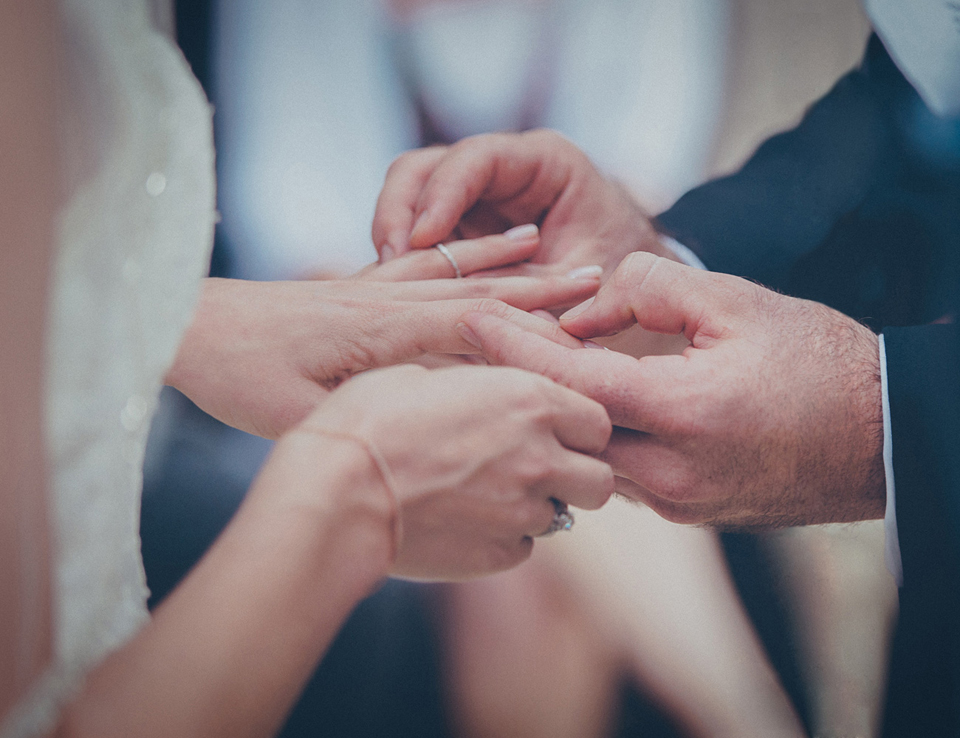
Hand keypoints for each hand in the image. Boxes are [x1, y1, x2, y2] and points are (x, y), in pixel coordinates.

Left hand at [166, 242, 597, 438]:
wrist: (189, 327)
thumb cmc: (237, 375)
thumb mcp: (296, 416)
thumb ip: (365, 416)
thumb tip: (433, 426)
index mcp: (380, 329)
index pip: (472, 320)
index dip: (530, 323)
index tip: (582, 321)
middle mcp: (386, 299)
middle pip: (478, 286)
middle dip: (539, 285)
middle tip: (595, 279)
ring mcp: (373, 288)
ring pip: (455, 269)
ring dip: (506, 262)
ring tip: (553, 251)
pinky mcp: (358, 289)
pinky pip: (423, 265)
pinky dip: (461, 254)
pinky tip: (478, 249)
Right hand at [300, 364, 613, 579]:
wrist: (337, 490)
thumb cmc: (370, 418)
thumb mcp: (429, 375)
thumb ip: (483, 386)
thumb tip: (493, 393)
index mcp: (531, 399)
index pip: (598, 421)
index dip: (578, 428)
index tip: (554, 430)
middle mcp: (541, 456)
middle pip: (600, 479)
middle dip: (576, 475)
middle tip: (537, 468)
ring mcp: (524, 511)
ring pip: (562, 515)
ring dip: (536, 506)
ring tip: (487, 494)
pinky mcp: (500, 555)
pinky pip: (523, 547)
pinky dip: (504, 537)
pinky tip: (463, 521)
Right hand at [371, 129, 675, 276]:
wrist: (630, 283)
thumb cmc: (618, 274)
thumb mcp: (585, 280)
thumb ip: (535, 287)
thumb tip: (479, 311)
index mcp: (543, 162)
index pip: (475, 159)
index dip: (441, 195)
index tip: (422, 241)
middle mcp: (501, 169)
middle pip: (423, 169)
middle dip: (400, 214)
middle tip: (392, 263)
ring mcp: (473, 197)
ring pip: (408, 199)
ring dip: (394, 238)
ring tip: (388, 284)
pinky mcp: (458, 228)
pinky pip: (416, 235)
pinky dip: (404, 261)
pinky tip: (398, 293)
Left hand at [457, 252, 884, 527]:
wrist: (881, 436)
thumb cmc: (818, 361)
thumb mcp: (735, 301)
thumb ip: (649, 288)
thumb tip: (585, 306)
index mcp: (684, 415)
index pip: (569, 380)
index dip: (512, 344)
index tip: (468, 313)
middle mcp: (671, 474)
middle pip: (563, 425)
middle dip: (518, 380)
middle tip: (480, 338)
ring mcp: (677, 503)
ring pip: (586, 454)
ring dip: (553, 411)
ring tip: (521, 364)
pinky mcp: (685, 513)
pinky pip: (616, 472)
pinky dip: (591, 434)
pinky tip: (578, 401)